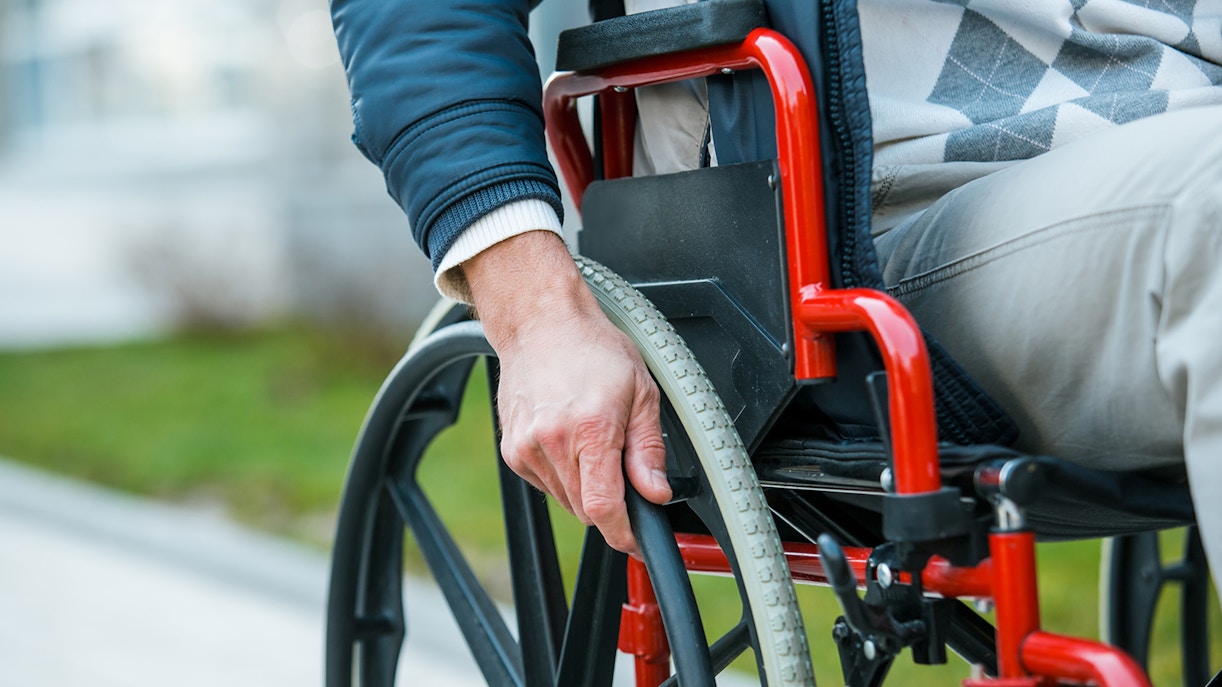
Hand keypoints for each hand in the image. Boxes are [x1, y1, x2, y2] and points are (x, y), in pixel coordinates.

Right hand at [463, 231, 671, 554]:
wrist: (541, 323)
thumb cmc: (592, 349)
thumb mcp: (641, 392)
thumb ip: (649, 450)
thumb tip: (656, 493)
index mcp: (591, 428)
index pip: (604, 507)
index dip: (624, 533)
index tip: (637, 541)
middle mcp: (553, 442)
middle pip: (586, 510)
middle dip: (611, 503)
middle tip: (622, 467)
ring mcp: (527, 448)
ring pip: (566, 500)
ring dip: (587, 489)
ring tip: (594, 442)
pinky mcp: (512, 451)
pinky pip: (547, 485)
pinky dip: (565, 476)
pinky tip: (570, 441)